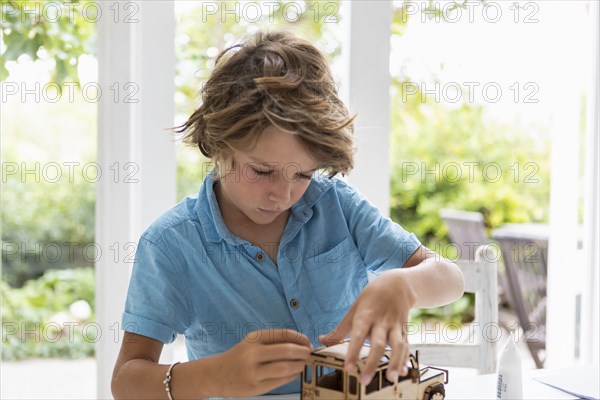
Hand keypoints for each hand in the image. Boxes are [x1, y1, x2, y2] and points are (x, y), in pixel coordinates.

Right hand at [209, 328, 312, 396]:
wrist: (215, 375)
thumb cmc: (238, 357)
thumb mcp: (252, 343)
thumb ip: (273, 341)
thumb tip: (301, 343)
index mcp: (253, 338)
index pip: (282, 334)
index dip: (299, 338)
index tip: (308, 342)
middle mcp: (252, 354)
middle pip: (286, 351)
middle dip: (302, 352)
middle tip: (309, 353)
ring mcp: (253, 372)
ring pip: (285, 368)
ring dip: (299, 365)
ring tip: (304, 363)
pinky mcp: (255, 388)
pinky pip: (280, 381)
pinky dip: (292, 376)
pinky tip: (295, 373)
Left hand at [318, 271, 416, 385]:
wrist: (396, 284)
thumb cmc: (370, 298)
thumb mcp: (354, 309)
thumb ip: (340, 329)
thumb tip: (321, 340)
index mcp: (365, 316)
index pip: (357, 335)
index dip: (352, 351)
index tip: (348, 367)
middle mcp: (381, 321)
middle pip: (378, 344)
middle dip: (372, 363)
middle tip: (364, 381)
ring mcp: (395, 325)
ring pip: (397, 345)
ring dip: (395, 362)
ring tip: (391, 379)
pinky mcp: (405, 329)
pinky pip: (407, 345)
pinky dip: (405, 359)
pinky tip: (403, 372)